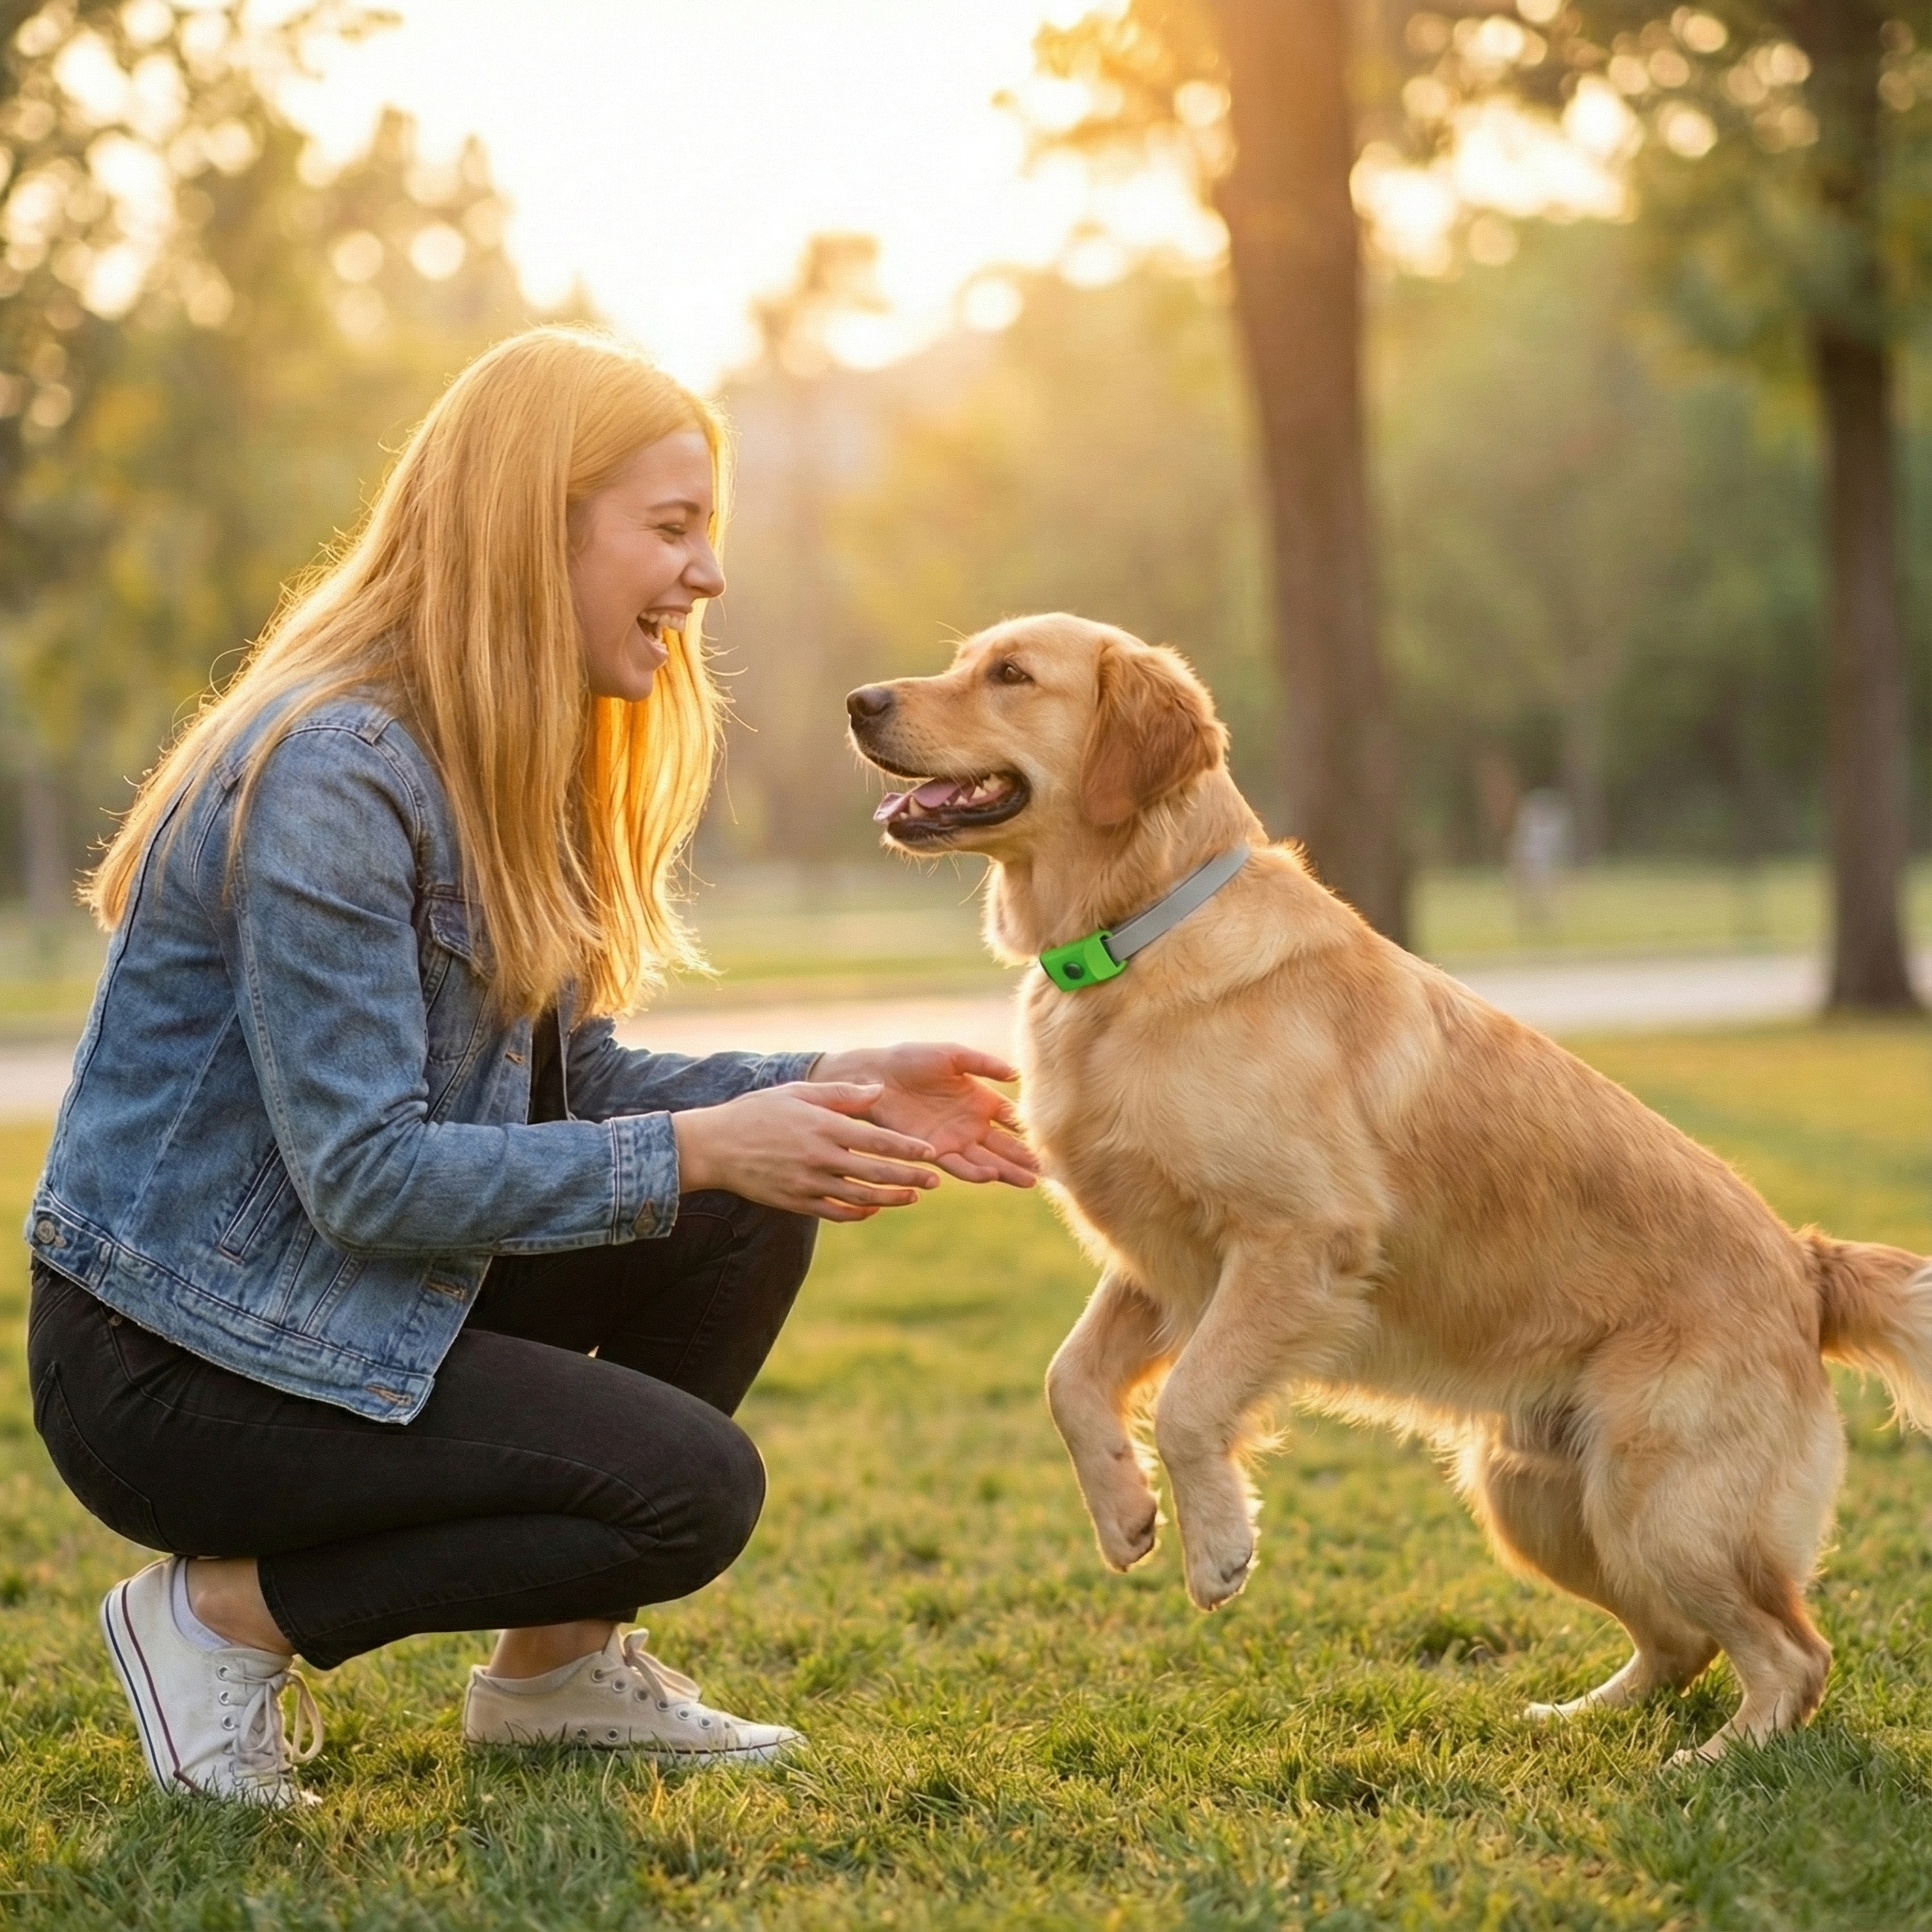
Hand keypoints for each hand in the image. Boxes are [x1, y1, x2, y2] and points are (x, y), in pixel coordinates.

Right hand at [672, 1081, 940, 1222]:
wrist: (714, 1147)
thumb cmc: (758, 1111)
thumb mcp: (798, 1093)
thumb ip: (842, 1094)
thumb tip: (880, 1092)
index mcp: (823, 1127)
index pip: (876, 1140)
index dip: (907, 1149)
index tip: (930, 1153)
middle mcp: (819, 1158)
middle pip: (875, 1172)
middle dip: (910, 1177)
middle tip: (935, 1181)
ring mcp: (807, 1184)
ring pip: (860, 1196)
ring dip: (891, 1198)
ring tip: (913, 1196)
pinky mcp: (796, 1202)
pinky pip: (835, 1213)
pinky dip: (858, 1213)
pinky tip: (874, 1208)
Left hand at [811, 1043, 1036, 1187]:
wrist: (876, 1076)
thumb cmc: (911, 1059)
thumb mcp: (952, 1056)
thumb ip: (983, 1064)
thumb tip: (1016, 1074)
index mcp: (979, 1100)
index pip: (1012, 1119)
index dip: (1029, 1130)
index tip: (1052, 1140)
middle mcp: (971, 1124)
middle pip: (1004, 1145)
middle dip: (1025, 1158)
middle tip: (1048, 1172)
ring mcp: (954, 1139)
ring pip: (986, 1160)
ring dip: (1007, 1171)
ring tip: (1028, 1181)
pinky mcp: (933, 1150)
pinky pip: (958, 1164)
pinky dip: (975, 1172)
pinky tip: (992, 1174)